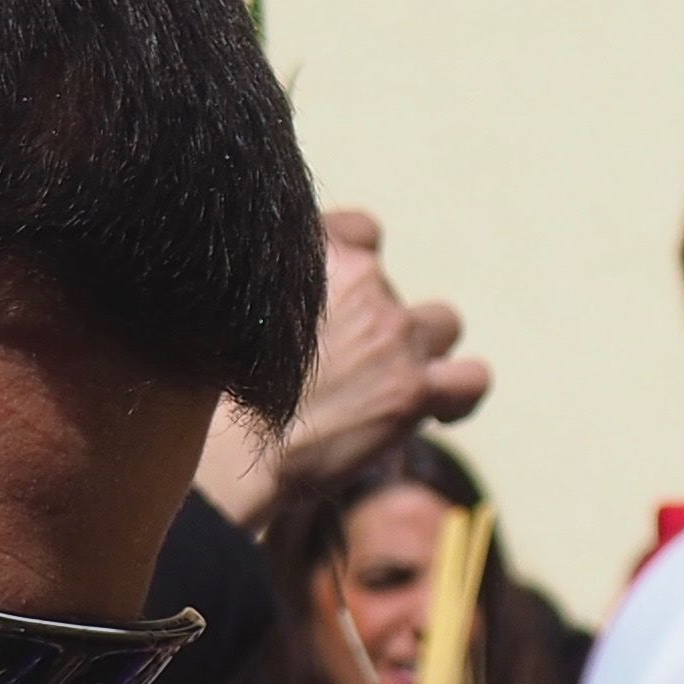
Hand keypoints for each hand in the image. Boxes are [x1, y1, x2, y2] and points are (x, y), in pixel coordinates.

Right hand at [200, 206, 492, 526]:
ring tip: (389, 385)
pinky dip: (458, 393)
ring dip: (421, 350)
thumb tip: (293, 307)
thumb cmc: (212, 394)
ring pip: (440, 323)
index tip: (337, 300)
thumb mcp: (233, 309)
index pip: (359, 230)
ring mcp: (392, 331)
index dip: (354, 266)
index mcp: (310, 250)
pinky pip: (471, 380)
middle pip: (391, 288)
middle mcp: (360, 279)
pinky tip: (438, 411)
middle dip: (374, 322)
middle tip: (340, 367)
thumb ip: (272, 290)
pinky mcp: (414, 387)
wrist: (225, 453)